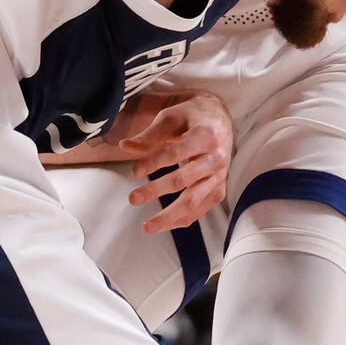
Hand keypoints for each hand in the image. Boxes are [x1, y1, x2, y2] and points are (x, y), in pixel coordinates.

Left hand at [116, 91, 235, 234]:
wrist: (221, 120)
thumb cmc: (192, 117)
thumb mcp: (171, 117)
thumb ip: (150, 135)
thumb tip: (124, 147)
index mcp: (205, 136)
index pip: (175, 153)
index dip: (154, 163)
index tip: (134, 172)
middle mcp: (216, 158)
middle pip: (183, 180)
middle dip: (156, 190)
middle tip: (133, 199)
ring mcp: (219, 176)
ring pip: (193, 200)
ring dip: (169, 216)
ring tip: (146, 227)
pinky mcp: (219, 188)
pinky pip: (201, 209)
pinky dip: (183, 219)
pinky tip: (164, 225)